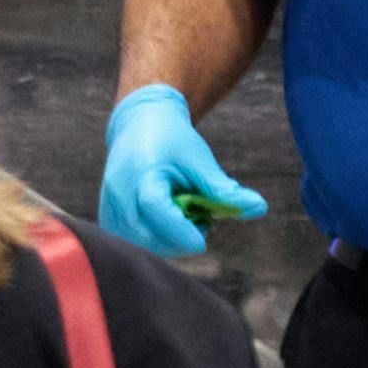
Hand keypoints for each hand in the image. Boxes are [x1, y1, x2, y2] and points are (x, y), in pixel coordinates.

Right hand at [101, 84, 265, 256]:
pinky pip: (135, 241)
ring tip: (184, 215)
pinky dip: (156, 237)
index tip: (202, 242)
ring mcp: (109, 207)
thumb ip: (224, 190)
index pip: (156, 209)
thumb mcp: (200, 161)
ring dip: (169, 240)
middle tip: (202, 220)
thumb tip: (259, 208)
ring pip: (142, 243)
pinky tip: (167, 219)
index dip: (180, 230)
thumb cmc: (172, 141)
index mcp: (141, 172)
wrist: (139, 124)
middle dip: (180, 238)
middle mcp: (119, 192)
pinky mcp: (108, 218)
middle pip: (149, 234)